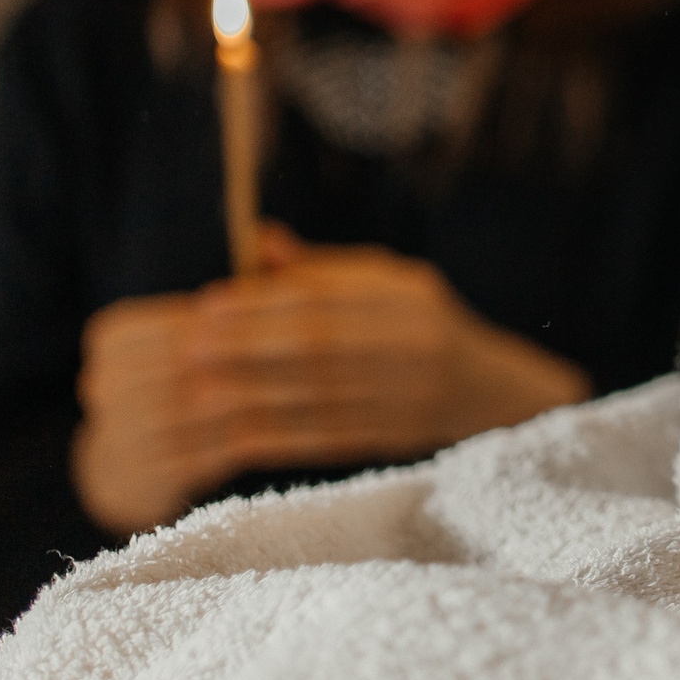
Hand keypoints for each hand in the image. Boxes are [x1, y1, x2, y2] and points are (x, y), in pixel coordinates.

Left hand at [72, 225, 587, 535]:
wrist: (489, 392)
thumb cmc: (420, 327)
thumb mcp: (387, 283)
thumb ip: (323, 269)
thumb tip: (259, 241)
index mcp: (408, 300)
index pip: (327, 298)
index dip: (264, 302)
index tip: (208, 304)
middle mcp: (415, 345)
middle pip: (320, 346)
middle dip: (249, 347)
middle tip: (191, 349)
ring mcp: (410, 395)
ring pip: (320, 396)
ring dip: (253, 396)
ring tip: (200, 393)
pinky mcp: (397, 438)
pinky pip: (330, 438)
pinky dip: (280, 438)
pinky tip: (237, 434)